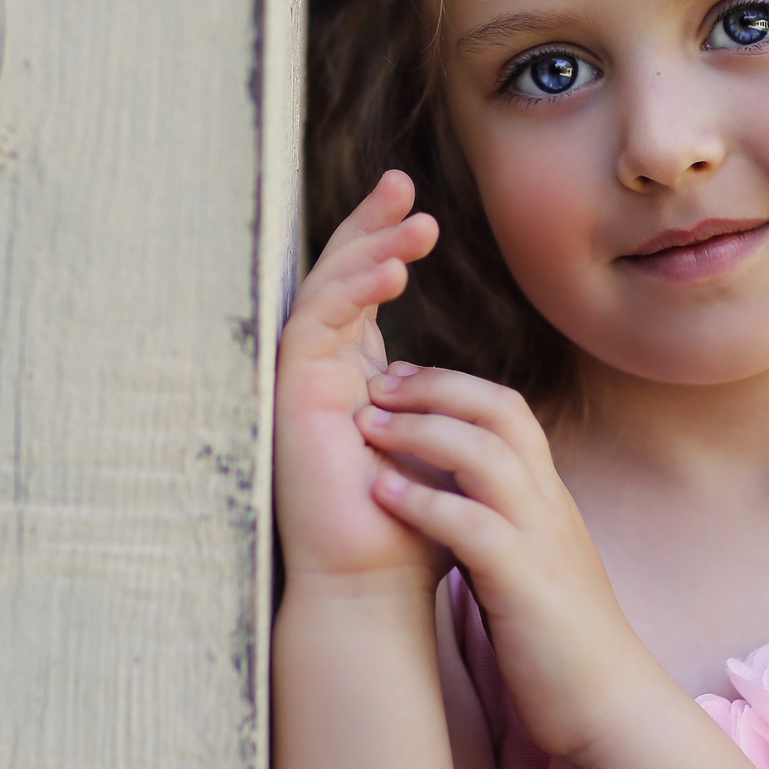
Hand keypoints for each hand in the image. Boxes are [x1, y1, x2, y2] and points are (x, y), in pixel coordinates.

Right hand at [273, 172, 443, 590]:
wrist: (373, 588)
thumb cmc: (410, 533)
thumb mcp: (442, 452)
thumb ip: (445, 411)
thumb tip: (478, 387)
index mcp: (356, 380)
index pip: (364, 296)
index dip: (383, 247)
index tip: (418, 210)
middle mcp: (323, 374)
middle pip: (336, 279)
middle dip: (367, 228)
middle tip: (400, 181)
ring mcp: (302, 384)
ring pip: (325, 294)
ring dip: (367, 252)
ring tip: (413, 222)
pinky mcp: (290, 398)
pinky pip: (314, 328)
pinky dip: (349, 295)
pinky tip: (388, 274)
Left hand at [354, 365, 676, 759]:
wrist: (608, 706)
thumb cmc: (557, 641)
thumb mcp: (528, 562)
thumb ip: (496, 524)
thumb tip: (448, 500)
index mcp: (547, 498)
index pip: (507, 409)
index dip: (451, 384)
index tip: (398, 380)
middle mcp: (549, 505)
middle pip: (499, 410)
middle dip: (434, 386)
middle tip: (375, 383)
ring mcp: (541, 541)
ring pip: (487, 454)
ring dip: (422, 431)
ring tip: (367, 426)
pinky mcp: (527, 585)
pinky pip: (474, 526)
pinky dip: (426, 502)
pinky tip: (381, 492)